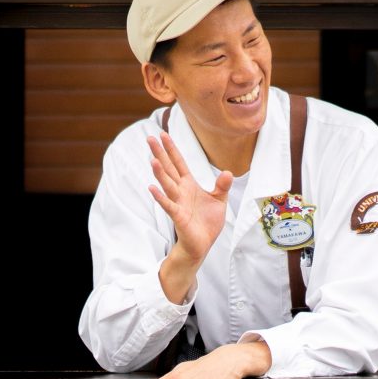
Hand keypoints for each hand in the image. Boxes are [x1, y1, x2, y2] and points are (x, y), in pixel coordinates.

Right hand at [147, 132, 231, 266]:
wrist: (203, 244)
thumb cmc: (207, 222)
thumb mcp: (219, 200)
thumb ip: (222, 186)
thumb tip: (228, 172)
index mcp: (189, 185)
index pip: (179, 163)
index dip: (172, 149)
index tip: (163, 134)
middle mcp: (181, 191)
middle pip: (169, 169)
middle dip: (160, 154)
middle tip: (149, 138)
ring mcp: (178, 203)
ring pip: (167, 185)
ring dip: (160, 173)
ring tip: (152, 159)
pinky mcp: (179, 216)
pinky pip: (169, 205)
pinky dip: (160, 197)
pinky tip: (152, 188)